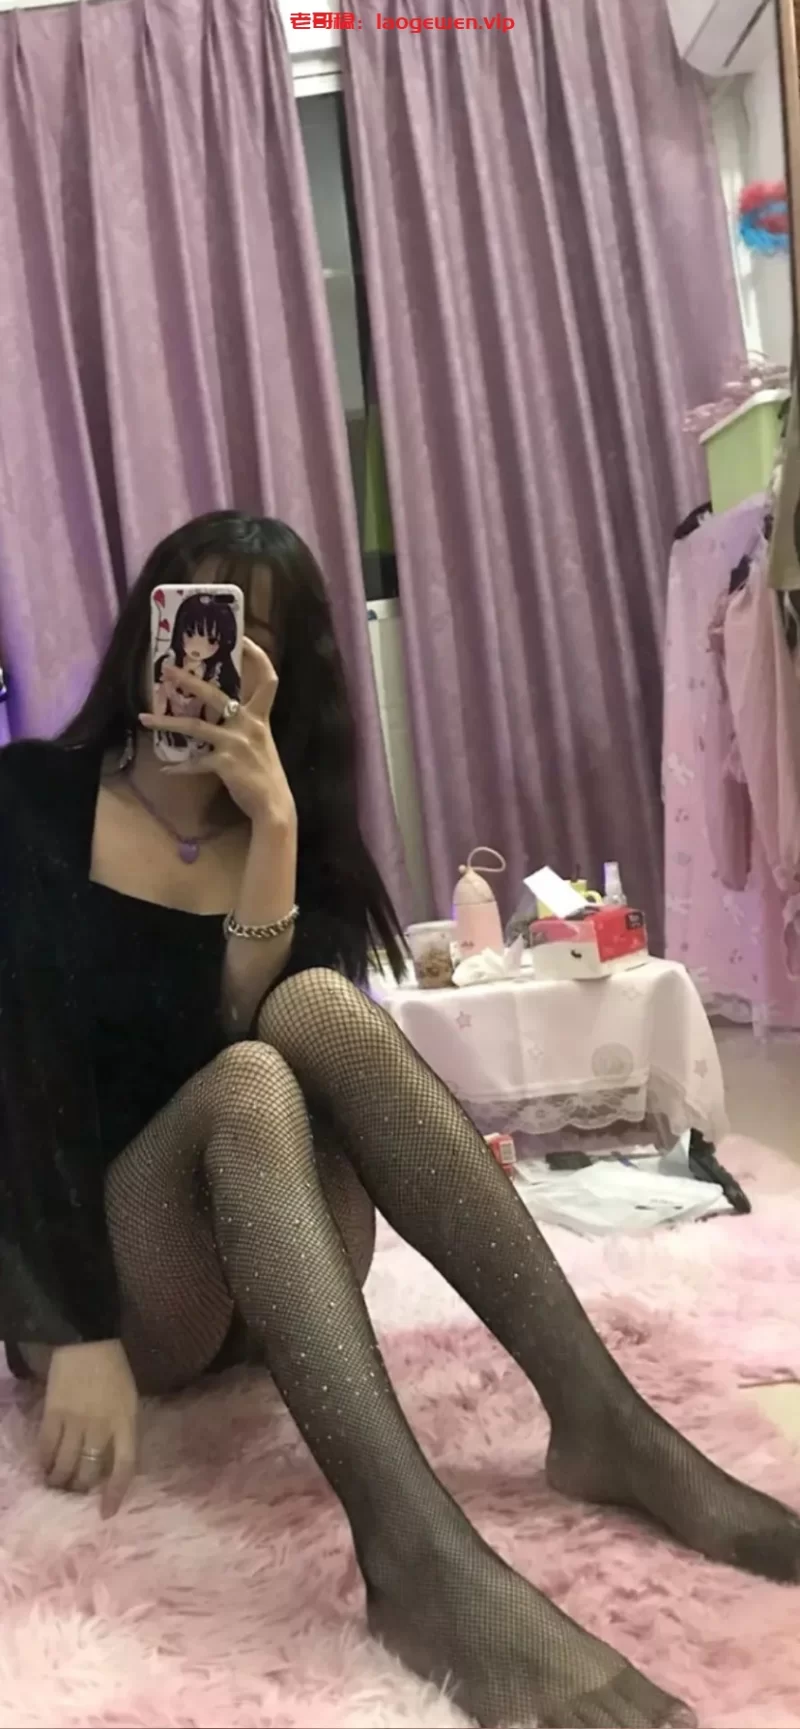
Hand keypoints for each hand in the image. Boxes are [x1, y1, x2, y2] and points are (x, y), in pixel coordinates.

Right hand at [39, 1340, 137, 1518]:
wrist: (87, 1342)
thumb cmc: (114, 1371)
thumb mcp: (129, 1401)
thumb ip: (123, 1431)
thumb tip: (111, 1463)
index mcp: (126, 1421)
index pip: (125, 1466)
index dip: (115, 1493)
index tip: (106, 1513)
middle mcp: (101, 1426)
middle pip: (89, 1470)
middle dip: (81, 1488)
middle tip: (75, 1493)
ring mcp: (75, 1420)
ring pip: (65, 1464)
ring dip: (59, 1480)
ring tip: (56, 1485)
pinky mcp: (53, 1413)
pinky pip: (46, 1447)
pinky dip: (44, 1462)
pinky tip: (43, 1467)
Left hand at [139, 639, 295, 826]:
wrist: (273, 805)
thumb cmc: (267, 775)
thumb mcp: (262, 743)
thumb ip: (247, 727)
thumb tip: (227, 715)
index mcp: (260, 717)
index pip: (268, 681)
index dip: (258, 658)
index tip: (245, 639)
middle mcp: (248, 725)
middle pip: (215, 695)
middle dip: (189, 681)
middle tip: (167, 670)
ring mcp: (235, 743)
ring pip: (195, 727)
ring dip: (166, 722)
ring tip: (144, 717)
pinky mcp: (224, 763)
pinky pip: (195, 763)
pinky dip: (180, 768)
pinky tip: (165, 770)